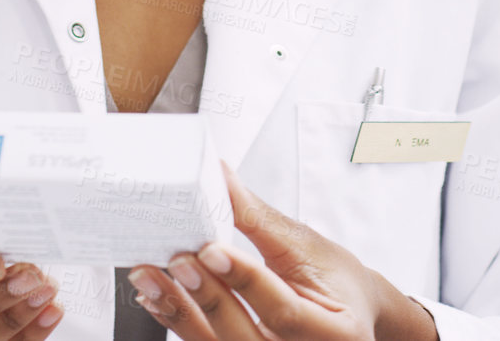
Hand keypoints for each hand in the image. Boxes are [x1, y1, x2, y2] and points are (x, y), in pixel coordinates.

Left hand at [124, 162, 438, 340]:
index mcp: (336, 334)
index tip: (211, 249)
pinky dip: (181, 323)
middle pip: (247, 339)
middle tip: (178, 261)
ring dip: (180, 314)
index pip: (284, 312)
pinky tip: (156, 298)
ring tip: (149, 278)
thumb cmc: (336, 279)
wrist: (349, 311)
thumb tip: (218, 175)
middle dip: (207, 299)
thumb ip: (258, 218)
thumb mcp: (305, 245)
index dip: (245, 281)